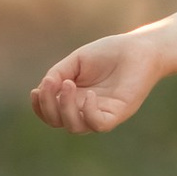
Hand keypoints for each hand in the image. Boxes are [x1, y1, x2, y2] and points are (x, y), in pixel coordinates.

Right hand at [31, 29, 165, 133]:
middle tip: (50, 83)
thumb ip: (58, 73)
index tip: (36, 90)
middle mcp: (85, 109)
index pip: (51, 114)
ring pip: (75, 127)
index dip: (40, 107)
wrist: (139, 48)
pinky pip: (98, 124)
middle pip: (58, 122)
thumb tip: (45, 87)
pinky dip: (88, 113)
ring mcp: (101, 113)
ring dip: (65, 108)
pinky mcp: (118, 114)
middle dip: (48, 106)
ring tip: (68, 84)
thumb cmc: (109, 53)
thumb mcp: (77, 61)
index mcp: (74, 99)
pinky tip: (89, 94)